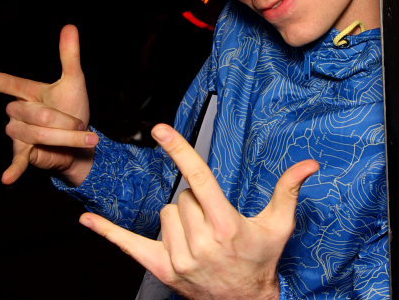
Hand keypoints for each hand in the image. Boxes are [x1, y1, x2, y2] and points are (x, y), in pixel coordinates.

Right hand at [0, 25, 96, 184]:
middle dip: (62, 119)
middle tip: (79, 124)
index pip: (5, 83)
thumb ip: (69, 55)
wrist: (82, 144)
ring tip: (76, 139)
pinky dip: (13, 170)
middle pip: (34, 113)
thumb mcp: (75, 81)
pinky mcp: (25, 154)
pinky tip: (7, 179)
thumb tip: (69, 26)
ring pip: (35, 133)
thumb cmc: (74, 110)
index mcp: (27, 93)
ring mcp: (19, 135)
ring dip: (63, 136)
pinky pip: (18, 161)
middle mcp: (18, 113)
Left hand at [80, 123, 318, 299]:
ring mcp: (178, 258)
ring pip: (165, 213)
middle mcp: (200, 242)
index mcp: (226, 226)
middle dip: (197, 200)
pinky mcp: (162, 270)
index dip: (180, 151)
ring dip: (180, 216)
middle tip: (214, 220)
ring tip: (200, 233)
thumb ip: (289, 190)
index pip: (199, 179)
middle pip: (182, 196)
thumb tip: (310, 164)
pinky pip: (128, 245)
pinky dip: (108, 232)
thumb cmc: (262, 259)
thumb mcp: (279, 225)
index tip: (161, 129)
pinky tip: (88, 220)